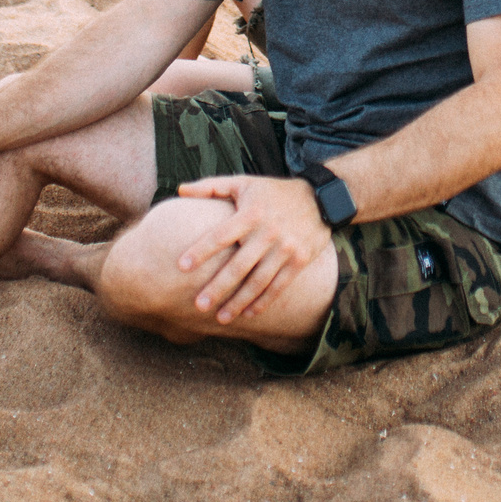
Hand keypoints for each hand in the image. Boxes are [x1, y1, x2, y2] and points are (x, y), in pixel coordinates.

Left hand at [172, 174, 333, 324]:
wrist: (321, 199)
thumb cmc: (273, 192)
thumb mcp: (244, 183)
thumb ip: (211, 187)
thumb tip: (179, 190)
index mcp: (251, 213)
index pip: (221, 235)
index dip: (201, 250)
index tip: (181, 266)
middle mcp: (268, 232)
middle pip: (238, 266)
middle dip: (217, 287)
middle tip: (198, 305)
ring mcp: (285, 248)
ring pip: (258, 281)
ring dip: (238, 302)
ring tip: (221, 317)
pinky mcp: (299, 261)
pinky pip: (278, 286)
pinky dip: (263, 301)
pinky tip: (248, 313)